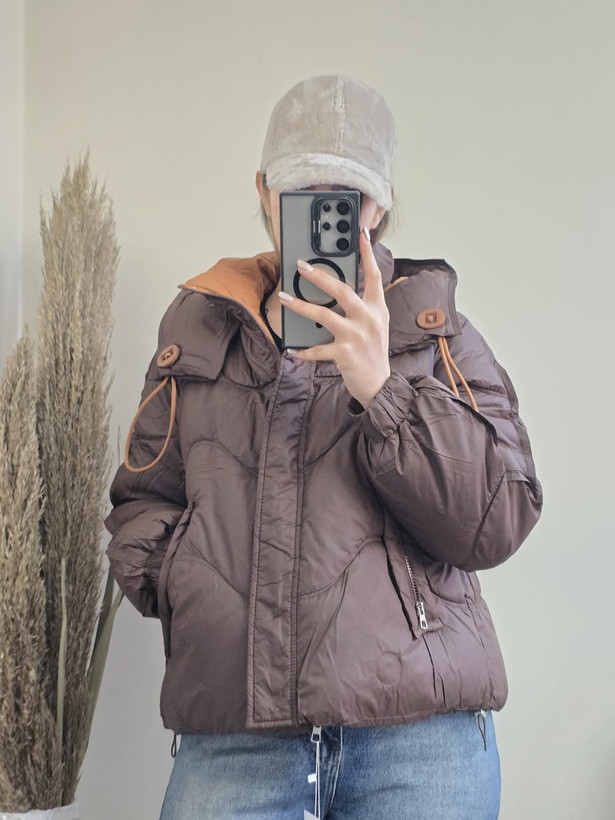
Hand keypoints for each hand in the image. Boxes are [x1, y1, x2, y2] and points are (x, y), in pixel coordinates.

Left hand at [278, 227, 390, 408]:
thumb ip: (361, 307)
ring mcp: (356, 336)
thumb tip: (334, 290)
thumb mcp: (374, 325)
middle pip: (342, 290)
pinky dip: (302, 351)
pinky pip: (317, 349)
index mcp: (377, 309)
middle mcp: (368, 319)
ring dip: (300, 306)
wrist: (380, 386)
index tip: (361, 234)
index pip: (374, 275)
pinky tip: (290, 349)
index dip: (367, 254)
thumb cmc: (373, 354)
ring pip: (323, 315)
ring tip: (284, 298)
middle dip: (319, 276)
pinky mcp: (344, 354)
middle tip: (301, 266)